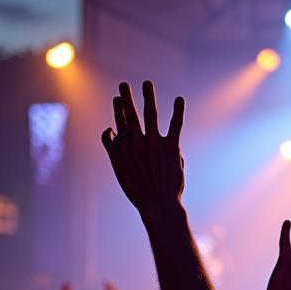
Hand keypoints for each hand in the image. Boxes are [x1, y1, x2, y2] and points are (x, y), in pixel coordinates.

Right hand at [102, 81, 185, 223]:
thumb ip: (113, 149)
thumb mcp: (119, 170)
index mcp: (123, 149)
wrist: (158, 205)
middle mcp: (136, 143)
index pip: (119, 124)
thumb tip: (111, 130)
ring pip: (149, 114)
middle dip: (126, 98)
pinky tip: (179, 99)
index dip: (117, 110)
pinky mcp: (171, 148)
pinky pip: (174, 125)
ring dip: (147, 97)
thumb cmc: (139, 191)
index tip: (116, 98)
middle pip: (130, 115)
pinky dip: (177, 111)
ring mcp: (153, 144)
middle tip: (124, 85)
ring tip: (146, 83)